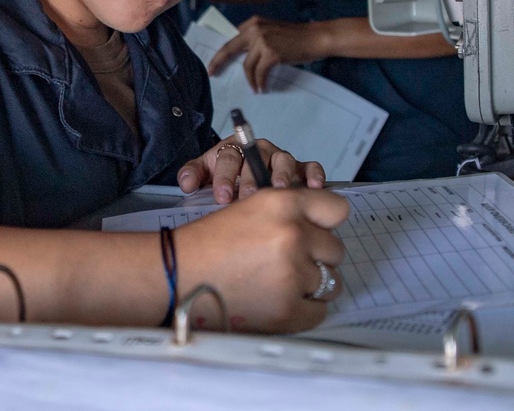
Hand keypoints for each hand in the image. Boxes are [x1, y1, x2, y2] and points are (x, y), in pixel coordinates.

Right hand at [175, 187, 349, 332]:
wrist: (176, 276)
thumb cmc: (207, 244)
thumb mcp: (250, 208)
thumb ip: (290, 212)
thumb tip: (324, 227)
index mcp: (282, 203)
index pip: (337, 209)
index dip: (326, 222)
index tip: (317, 231)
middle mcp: (292, 234)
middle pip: (336, 249)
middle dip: (315, 256)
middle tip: (285, 261)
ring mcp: (293, 274)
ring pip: (331, 282)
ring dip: (310, 284)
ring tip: (278, 282)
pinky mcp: (288, 309)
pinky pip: (319, 311)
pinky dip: (303, 310)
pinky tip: (276, 301)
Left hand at [176, 138, 324, 202]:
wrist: (242, 172)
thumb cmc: (224, 174)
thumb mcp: (204, 172)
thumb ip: (192, 174)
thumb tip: (186, 183)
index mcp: (235, 148)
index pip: (229, 157)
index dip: (224, 177)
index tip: (220, 196)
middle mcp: (260, 151)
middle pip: (258, 159)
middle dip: (252, 179)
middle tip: (247, 196)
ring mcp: (281, 159)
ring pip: (284, 161)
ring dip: (282, 174)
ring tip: (279, 188)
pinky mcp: (299, 169)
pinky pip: (310, 167)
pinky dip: (314, 174)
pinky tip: (314, 187)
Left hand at [207, 16, 323, 92]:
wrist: (316, 37)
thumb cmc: (296, 37)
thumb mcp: (271, 32)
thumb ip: (255, 39)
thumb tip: (242, 55)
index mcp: (252, 23)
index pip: (231, 39)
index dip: (221, 53)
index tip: (214, 63)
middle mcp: (254, 29)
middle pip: (229, 49)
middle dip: (218, 62)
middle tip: (212, 73)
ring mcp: (262, 41)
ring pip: (246, 65)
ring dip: (249, 79)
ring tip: (255, 87)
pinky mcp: (271, 53)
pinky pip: (259, 73)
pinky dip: (259, 82)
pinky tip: (262, 88)